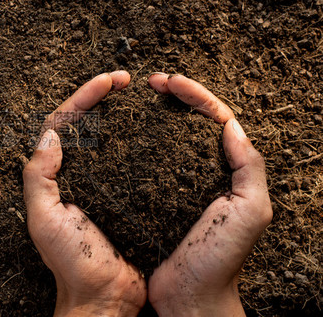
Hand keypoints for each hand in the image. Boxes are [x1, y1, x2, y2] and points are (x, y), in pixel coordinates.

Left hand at [23, 72, 146, 316]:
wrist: (104, 297)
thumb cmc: (72, 263)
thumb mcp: (44, 219)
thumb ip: (39, 176)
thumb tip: (50, 134)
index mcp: (57, 174)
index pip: (63, 122)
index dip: (83, 96)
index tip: (109, 81)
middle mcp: (78, 173)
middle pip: (85, 122)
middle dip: (102, 95)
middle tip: (126, 79)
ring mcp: (104, 182)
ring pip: (109, 135)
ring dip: (121, 111)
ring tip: (139, 95)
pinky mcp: (128, 193)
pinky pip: (133, 158)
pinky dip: (140, 139)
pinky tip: (155, 130)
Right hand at [146, 73, 272, 315]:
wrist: (190, 297)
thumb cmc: (221, 260)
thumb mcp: (250, 211)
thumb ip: (250, 167)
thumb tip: (231, 125)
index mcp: (230, 171)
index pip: (216, 119)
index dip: (195, 94)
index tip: (169, 82)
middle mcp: (204, 171)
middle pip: (193, 121)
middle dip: (176, 95)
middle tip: (152, 81)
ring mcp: (177, 182)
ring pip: (170, 136)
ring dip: (157, 112)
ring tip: (140, 96)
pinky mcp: (154, 195)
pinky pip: (148, 160)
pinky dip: (139, 141)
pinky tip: (126, 133)